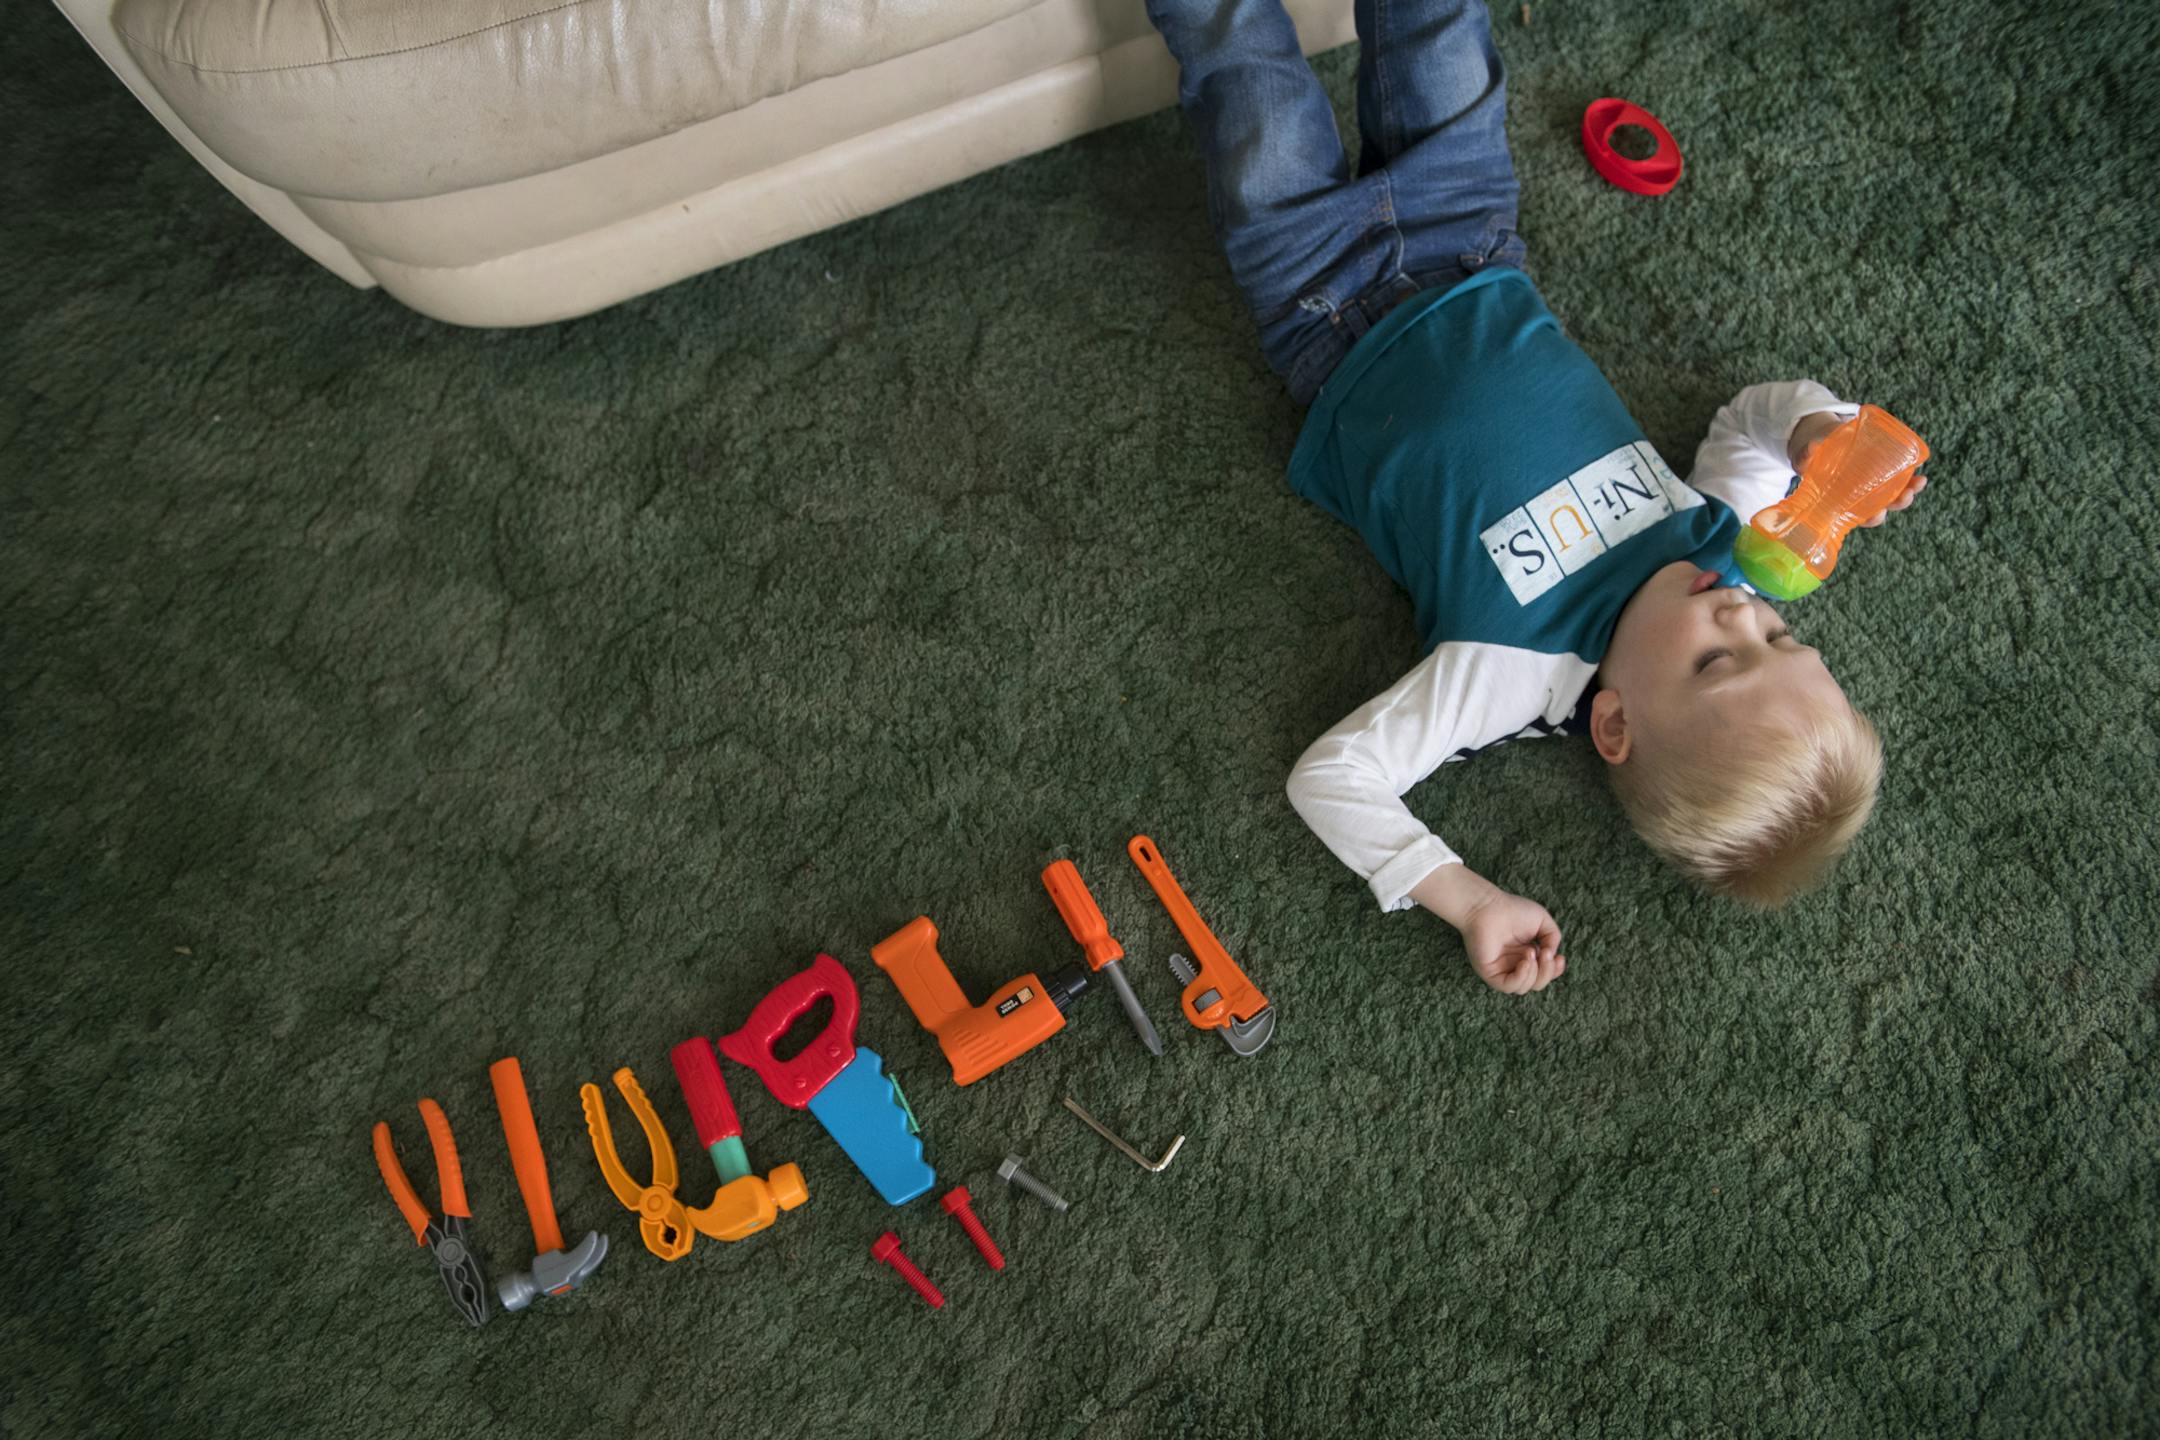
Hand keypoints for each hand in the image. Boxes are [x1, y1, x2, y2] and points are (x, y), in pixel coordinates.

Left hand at [1458, 888, 1566, 993]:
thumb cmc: (1512, 909)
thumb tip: (1552, 956)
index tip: (1559, 958)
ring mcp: (1501, 970)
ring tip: (1530, 952)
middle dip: (1547, 972)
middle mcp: (1514, 965)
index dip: (1554, 970)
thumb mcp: (1543, 921)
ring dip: (1534, 973)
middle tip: (1545, 954)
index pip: (1544, 973)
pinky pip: (1508, 986)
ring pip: (1524, 988)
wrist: (1488, 906)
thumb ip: (1553, 938)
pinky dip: (1521, 978)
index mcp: (1527, 955)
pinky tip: (1524, 962)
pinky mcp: (1489, 973)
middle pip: (1537, 983)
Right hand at [1787, 409, 1927, 527]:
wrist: (1820, 444)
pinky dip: (1910, 472)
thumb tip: (1812, 448)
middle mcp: (1863, 497)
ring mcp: (1875, 483)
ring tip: (1919, 482)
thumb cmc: (1812, 459)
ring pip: (1896, 492)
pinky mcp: (1882, 467)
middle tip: (1905, 497)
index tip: (1876, 515)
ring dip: (1910, 490)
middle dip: (1897, 503)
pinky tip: (1918, 466)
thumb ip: (1807, 456)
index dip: (1871, 518)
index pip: (1861, 517)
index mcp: (1845, 503)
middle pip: (1885, 506)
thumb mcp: (1807, 459)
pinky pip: (1900, 472)